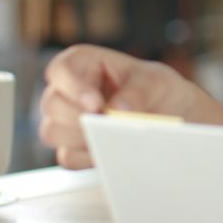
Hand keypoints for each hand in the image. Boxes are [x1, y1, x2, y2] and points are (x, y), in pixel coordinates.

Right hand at [39, 44, 197, 168]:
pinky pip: (68, 157)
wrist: (169, 114)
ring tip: (111, 138)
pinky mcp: (72, 146)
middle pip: (53, 104)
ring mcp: (65, 120)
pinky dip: (87, 158)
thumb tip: (117, 109)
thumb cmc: (156, 89)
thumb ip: (138, 92)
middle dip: (79, 117)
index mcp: (83, 63)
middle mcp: (67, 90)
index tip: (96, 104)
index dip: (74, 87)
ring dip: (82, 138)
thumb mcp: (156, 81)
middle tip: (105, 125)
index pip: (62, 69)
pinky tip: (109, 153)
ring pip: (53, 132)